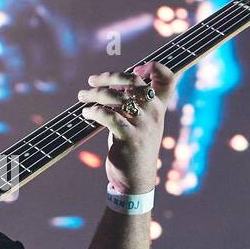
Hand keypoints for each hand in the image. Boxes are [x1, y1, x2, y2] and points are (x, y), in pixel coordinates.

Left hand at [76, 61, 176, 194]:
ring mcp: (143, 125)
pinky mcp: (129, 137)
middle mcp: (154, 114)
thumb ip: (132, 103)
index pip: (168, 79)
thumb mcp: (139, 123)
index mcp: (159, 108)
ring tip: (81, 97)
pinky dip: (94, 111)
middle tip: (91, 80)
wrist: (136, 181)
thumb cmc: (133, 148)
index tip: (135, 69)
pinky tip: (86, 113)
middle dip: (109, 77)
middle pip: (134, 81)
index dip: (154, 67)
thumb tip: (111, 82)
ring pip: (117, 97)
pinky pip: (109, 116)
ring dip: (95, 94)